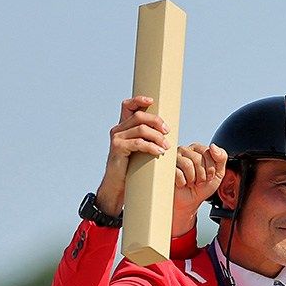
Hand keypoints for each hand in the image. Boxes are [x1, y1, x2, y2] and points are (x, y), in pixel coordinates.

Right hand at [95, 96, 170, 216]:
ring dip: (157, 136)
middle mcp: (118, 129)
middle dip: (156, 121)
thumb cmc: (133, 168)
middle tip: (168, 131)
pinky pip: (138, 143)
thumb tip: (167, 131)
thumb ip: (148, 138)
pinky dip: (151, 146)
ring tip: (167, 146)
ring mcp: (117, 138)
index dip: (139, 100)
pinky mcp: (118, 148)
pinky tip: (160, 152)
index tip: (152, 100)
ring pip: (141, 128)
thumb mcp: (141, 150)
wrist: (118, 185)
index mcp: (123, 127)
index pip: (127, 106)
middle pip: (139, 115)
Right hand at [171, 143, 226, 236]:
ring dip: (193, 178)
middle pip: (197, 158)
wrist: (191, 201)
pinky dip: (183, 182)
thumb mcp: (218, 173)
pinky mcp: (166, 168)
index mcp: (198, 149)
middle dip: (202, 174)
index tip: (210, 175)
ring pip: (187, 164)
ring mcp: (174, 158)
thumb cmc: (203, 186)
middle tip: (199, 180)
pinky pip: (178, 173)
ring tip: (191, 182)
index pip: (208, 152)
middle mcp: (186, 150)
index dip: (211, 167)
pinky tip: (182, 183)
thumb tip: (213, 146)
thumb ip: (221, 158)